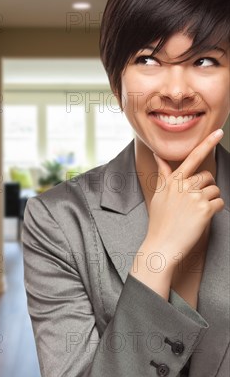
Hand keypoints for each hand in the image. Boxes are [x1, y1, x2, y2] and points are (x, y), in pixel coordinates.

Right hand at [147, 129, 223, 263]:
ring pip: (214, 190)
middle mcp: (183, 186)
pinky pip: (219, 203)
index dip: (207, 143)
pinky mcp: (204, 209)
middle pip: (207, 177)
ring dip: (210, 201)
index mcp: (173, 181)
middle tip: (193, 204)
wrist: (161, 245)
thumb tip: (157, 155)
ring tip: (195, 213)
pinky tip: (201, 219)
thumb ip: (163, 174)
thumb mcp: (159, 195)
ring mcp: (194, 197)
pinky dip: (214, 211)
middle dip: (205, 188)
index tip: (218, 132)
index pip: (193, 157)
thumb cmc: (160, 221)